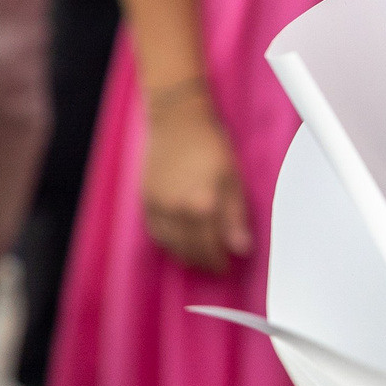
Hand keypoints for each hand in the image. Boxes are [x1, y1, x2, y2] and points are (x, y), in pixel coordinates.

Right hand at [139, 86, 250, 272]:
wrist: (176, 119)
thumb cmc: (209, 143)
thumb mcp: (232, 178)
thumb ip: (235, 216)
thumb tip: (240, 247)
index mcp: (202, 204)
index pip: (210, 247)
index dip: (219, 260)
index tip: (226, 264)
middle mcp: (176, 209)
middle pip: (189, 250)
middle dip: (203, 261)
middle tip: (214, 266)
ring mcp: (158, 205)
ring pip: (170, 244)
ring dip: (184, 255)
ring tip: (197, 258)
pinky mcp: (145, 199)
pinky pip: (154, 231)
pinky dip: (166, 242)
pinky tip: (176, 243)